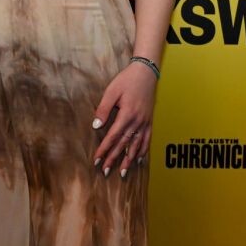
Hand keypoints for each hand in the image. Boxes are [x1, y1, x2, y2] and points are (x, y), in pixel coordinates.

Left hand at [91, 61, 156, 177]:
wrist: (146, 72)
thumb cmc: (126, 81)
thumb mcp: (111, 92)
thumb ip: (103, 109)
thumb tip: (96, 126)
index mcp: (127, 115)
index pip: (113, 137)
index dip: (104, 149)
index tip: (97, 160)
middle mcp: (138, 122)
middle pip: (124, 144)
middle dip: (114, 159)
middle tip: (105, 171)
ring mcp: (145, 123)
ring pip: (136, 146)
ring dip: (128, 160)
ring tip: (122, 173)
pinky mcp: (150, 121)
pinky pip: (146, 140)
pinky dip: (142, 152)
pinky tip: (138, 160)